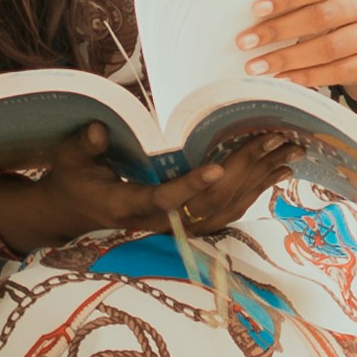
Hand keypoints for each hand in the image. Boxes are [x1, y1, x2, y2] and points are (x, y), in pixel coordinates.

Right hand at [0, 118, 299, 252]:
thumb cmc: (70, 178)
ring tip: (288, 155)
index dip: (191, 185)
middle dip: (244, 173)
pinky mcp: (183, 222)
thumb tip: (99, 131)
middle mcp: (155, 222)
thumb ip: (84, 145)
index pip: (164, 199)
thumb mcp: (68, 158)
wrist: (70, 211)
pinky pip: (224, 213)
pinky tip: (275, 173)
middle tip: (274, 141)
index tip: (218, 166)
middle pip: (208, 203)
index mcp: (127, 207)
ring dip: (258, 183)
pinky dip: (253, 193)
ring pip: (223, 211)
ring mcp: (172, 226)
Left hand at [238, 0, 356, 105]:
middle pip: (320, 17)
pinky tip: (282, 78)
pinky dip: (307, 76)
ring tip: (257, 66)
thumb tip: (255, 13)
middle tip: (246, 42)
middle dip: (278, 31)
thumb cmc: (336, 6)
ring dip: (287, 59)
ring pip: (328, 48)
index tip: (256, 10)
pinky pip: (338, 72)